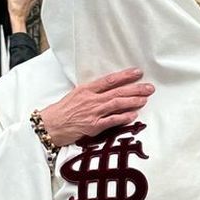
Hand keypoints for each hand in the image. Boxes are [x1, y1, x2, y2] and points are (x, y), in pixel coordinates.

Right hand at [39, 69, 153, 147]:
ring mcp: (92, 113)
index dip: (125, 76)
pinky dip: (123, 118)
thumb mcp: (76, 95)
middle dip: (135, 89)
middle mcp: (91, 99)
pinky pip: (111, 121)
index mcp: (86, 89)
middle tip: (150, 88)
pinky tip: (134, 115)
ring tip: (145, 99)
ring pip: (116, 104)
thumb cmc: (62, 111)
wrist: (49, 125)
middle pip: (117, 92)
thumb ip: (92, 92)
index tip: (138, 72)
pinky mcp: (93, 126)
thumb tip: (109, 89)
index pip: (109, 80)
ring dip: (132, 101)